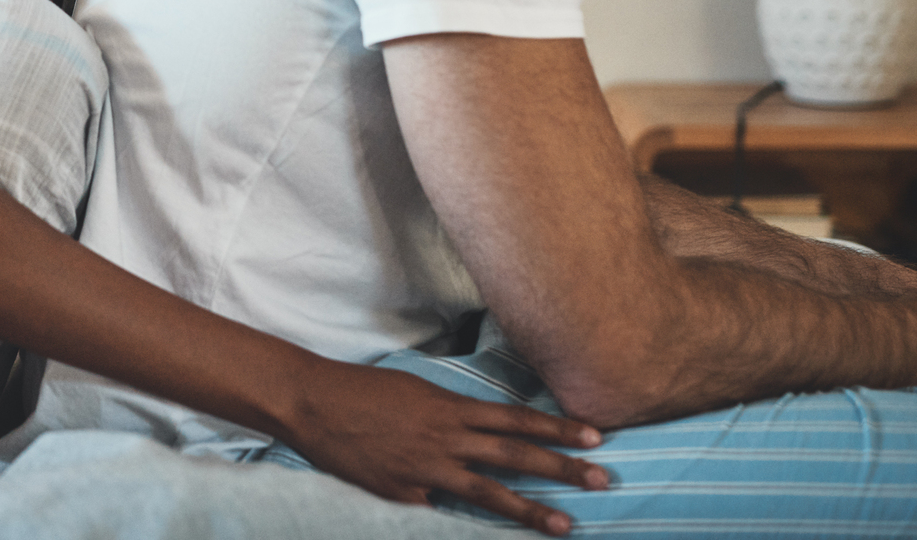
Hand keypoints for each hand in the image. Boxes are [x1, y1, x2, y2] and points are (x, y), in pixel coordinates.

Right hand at [280, 363, 606, 537]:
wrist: (313, 403)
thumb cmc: (362, 390)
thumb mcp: (415, 391)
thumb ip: (449, 414)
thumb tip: (477, 434)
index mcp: (449, 407)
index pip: (515, 418)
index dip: (556, 427)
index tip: (594, 436)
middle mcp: (445, 438)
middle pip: (514, 455)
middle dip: (561, 467)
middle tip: (602, 479)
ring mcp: (426, 470)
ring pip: (489, 493)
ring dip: (531, 510)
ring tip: (566, 526)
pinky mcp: (404, 495)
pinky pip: (437, 507)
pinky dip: (449, 512)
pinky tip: (466, 523)